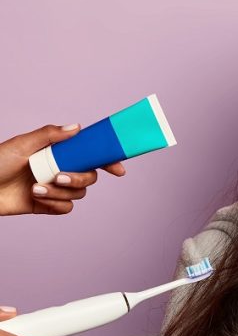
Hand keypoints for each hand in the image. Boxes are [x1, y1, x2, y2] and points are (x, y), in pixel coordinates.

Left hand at [0, 124, 125, 215]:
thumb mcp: (21, 144)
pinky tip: (38, 198)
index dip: (107, 161)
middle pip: (89, 176)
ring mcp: (55, 188)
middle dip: (78, 179)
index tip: (118, 169)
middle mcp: (59, 169)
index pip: (88, 155)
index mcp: (56, 152)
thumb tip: (76, 127)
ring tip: (36, 188)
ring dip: (60, 193)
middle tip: (59, 177)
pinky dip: (56, 204)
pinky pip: (67, 208)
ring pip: (78, 194)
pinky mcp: (48, 205)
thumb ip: (49, 135)